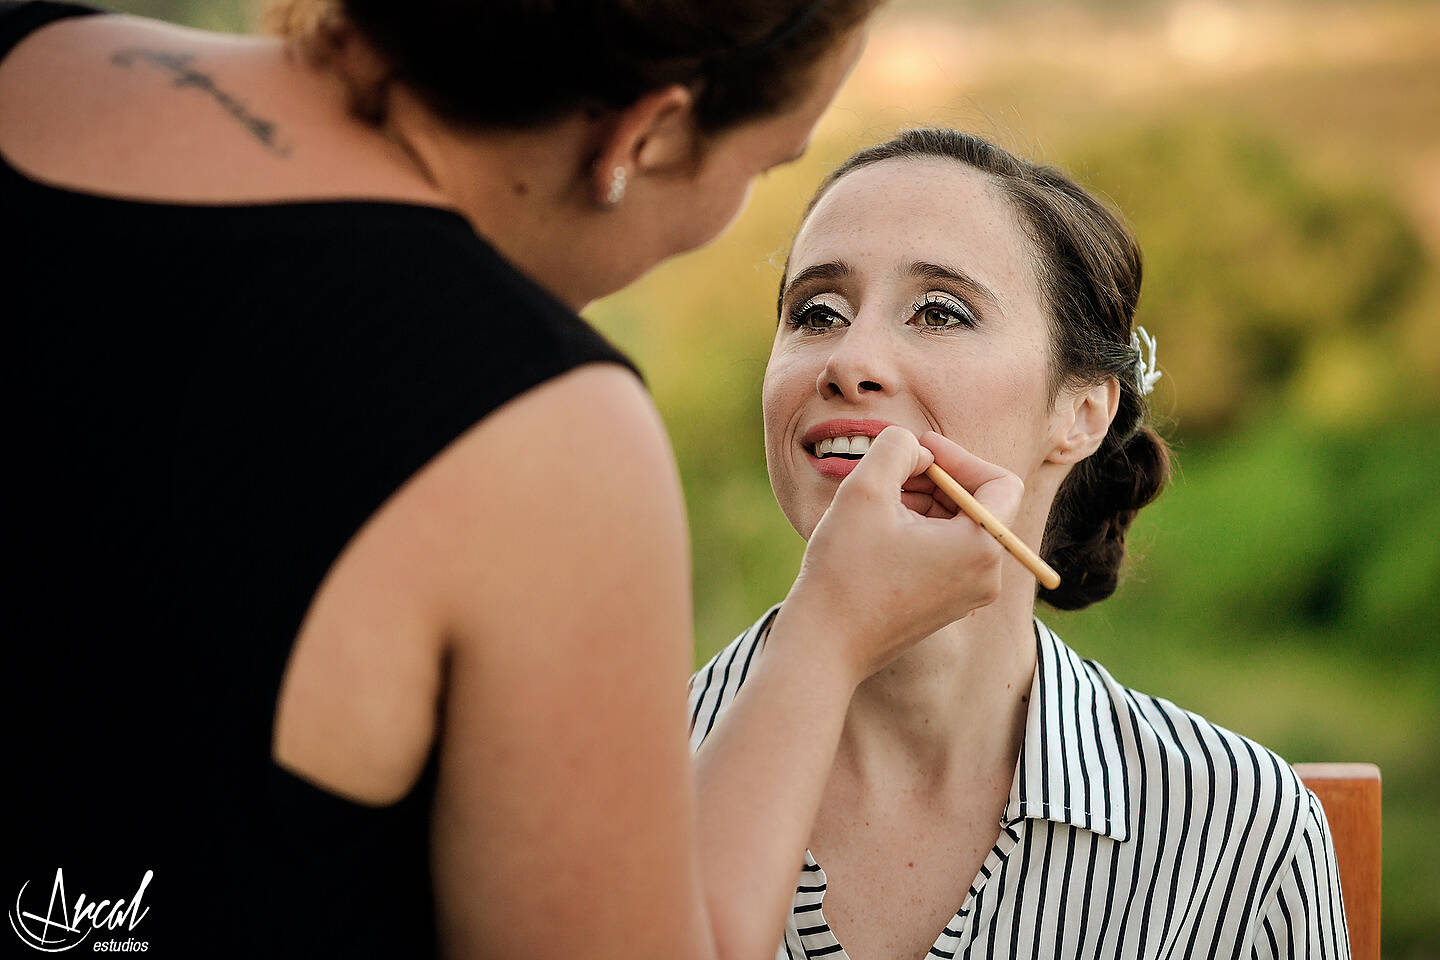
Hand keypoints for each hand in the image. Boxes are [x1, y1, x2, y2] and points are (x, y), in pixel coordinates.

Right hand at [777, 426, 1023, 684]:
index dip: (959, 456)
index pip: (999, 482)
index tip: (918, 450)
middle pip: (977, 505)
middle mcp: (986, 577)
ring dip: (924, 504)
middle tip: (889, 472)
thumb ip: (897, 447)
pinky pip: (946, 556)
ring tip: (879, 502)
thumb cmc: (845, 569)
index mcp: (981, 547)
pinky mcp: (945, 608)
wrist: (824, 645)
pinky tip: (878, 531)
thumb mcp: (866, 489)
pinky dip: (920, 533)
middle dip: (936, 479)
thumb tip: (916, 451)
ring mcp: (967, 597)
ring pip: (958, 529)